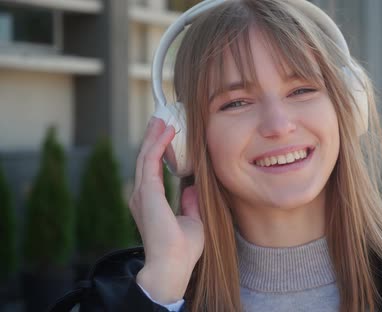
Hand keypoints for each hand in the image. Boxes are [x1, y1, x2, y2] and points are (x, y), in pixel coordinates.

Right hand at [129, 117, 203, 303]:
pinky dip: (158, 143)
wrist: (173, 264)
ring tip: (161, 118)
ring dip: (154, 136)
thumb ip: (190, 203)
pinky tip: (167, 131)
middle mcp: (142, 195)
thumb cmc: (183, 249)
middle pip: (146, 158)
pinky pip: (151, 160)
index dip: (159, 150)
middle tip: (160, 119)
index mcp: (150, 201)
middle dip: (153, 137)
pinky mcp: (147, 191)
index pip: (152, 169)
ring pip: (145, 155)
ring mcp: (142, 192)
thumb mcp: (193, 220)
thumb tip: (193, 188)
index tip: (167, 134)